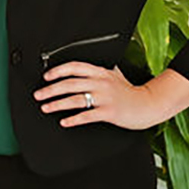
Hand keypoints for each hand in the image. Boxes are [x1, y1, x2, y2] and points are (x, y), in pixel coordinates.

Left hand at [35, 62, 188, 130]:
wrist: (149, 105)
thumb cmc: (131, 91)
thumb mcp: (116, 75)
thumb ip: (101, 71)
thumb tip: (85, 68)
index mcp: (101, 72)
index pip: (75, 67)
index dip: (58, 71)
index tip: (46, 77)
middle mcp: (101, 82)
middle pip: (70, 84)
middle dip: (51, 89)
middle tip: (38, 95)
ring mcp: (105, 98)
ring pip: (75, 99)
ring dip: (57, 104)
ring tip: (46, 108)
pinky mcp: (109, 112)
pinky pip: (87, 115)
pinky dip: (73, 119)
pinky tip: (64, 121)